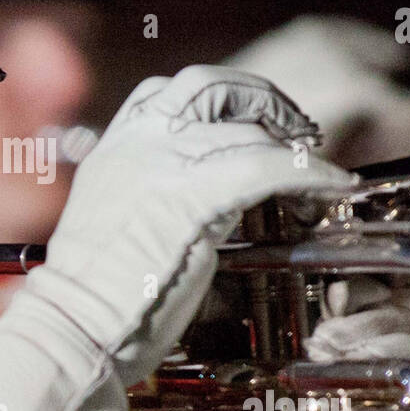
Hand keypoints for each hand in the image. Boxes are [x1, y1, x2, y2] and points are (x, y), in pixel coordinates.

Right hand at [19, 65, 356, 387]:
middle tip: (294, 126)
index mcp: (114, 149)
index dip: (219, 99)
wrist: (76, 324)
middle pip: (208, 86)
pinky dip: (310, 172)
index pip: (167, 95)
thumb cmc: (95, 297)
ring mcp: (163, 164)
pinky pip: (268, 168)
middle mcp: (137, 143)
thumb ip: (150, 195)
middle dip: (259, 98)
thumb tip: (203, 198)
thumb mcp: (114, 222)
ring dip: (291, 140)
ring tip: (317, 162)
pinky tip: (333, 184)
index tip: (248, 119)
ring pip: (244, 127)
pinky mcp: (194, 197)